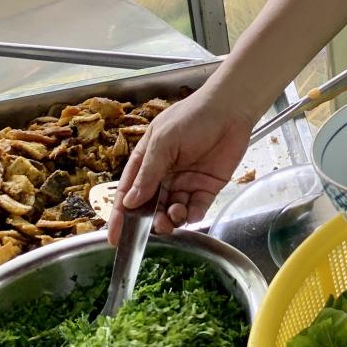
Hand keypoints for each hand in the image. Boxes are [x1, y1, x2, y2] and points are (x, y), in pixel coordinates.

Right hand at [107, 84, 255, 242]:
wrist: (231, 109)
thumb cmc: (193, 117)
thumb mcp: (164, 141)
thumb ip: (148, 173)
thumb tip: (129, 202)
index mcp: (147, 161)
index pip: (128, 192)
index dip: (120, 216)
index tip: (115, 238)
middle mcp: (164, 175)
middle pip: (150, 207)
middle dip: (149, 221)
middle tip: (154, 227)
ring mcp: (186, 182)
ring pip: (172, 211)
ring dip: (170, 219)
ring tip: (173, 216)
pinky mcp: (207, 188)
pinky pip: (195, 209)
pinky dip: (191, 216)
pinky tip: (189, 213)